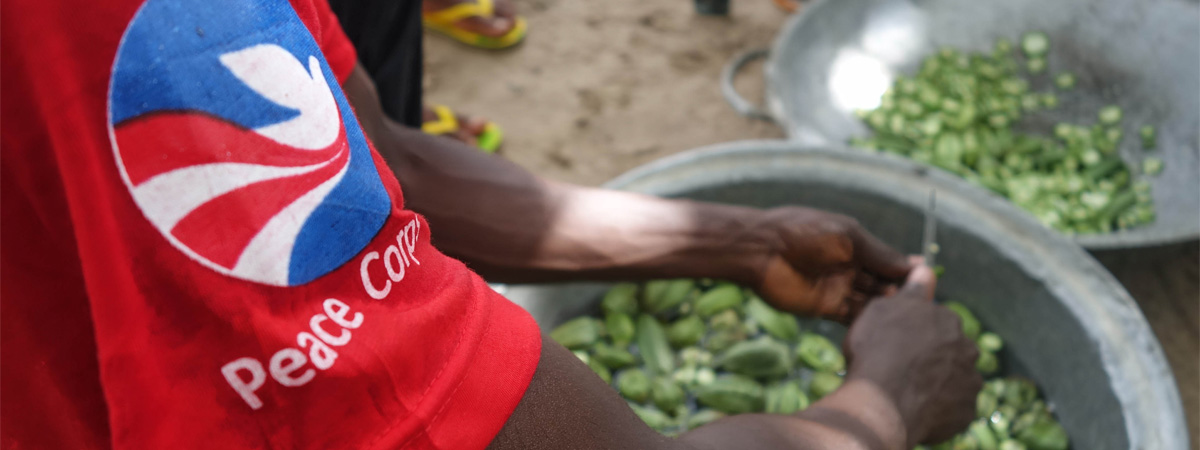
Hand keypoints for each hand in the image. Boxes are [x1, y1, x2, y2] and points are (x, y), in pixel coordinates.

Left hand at [753, 206, 911, 321]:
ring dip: (886, 308)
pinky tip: (886, 325)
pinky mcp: (825, 308)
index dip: (907, 271)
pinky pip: (853, 317)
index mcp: (856, 245)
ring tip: (904, 313)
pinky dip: (869, 321)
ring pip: (871, 303)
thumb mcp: (848, 237)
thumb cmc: (804, 233)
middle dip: (900, 292)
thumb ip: (880, 254)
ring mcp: (838, 289)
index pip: (889, 261)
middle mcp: (850, 268)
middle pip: (883, 284)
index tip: (928, 280)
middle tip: (919, 302)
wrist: (762, 250)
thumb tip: (915, 265)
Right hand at [843, 265, 981, 446]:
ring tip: (909, 392)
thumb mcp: (883, 309)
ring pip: (955, 378)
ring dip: (938, 382)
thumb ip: (911, 290)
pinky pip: (954, 408)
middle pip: (950, 349)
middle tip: (904, 367)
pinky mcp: (967, 412)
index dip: (916, 331)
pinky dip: (939, 408)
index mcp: (947, 320)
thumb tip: (925, 269)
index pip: (937, 321)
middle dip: (933, 356)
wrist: (883, 403)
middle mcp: (967, 347)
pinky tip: (917, 409)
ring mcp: (970, 381)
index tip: (898, 341)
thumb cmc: (877, 350)